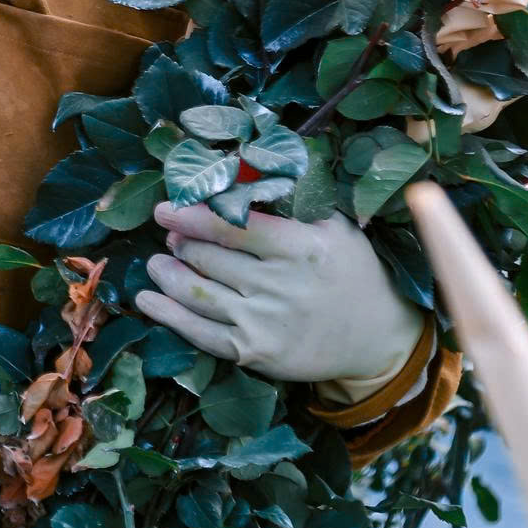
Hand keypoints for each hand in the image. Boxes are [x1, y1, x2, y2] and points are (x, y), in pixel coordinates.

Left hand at [134, 202, 425, 391]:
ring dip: (168, 274)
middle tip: (170, 235)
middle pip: (209, 258)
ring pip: (198, 293)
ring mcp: (266, 323)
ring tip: (157, 262)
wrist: (378, 339)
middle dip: (181, 243)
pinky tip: (148, 300)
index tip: (166, 209)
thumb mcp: (334, 228)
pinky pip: (202, 333)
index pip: (233, 226)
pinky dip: (169, 316)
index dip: (192, 216)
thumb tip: (239, 173)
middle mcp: (280, 285)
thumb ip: (291, 203)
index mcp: (301, 248)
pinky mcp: (256, 353)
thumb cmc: (354, 272)